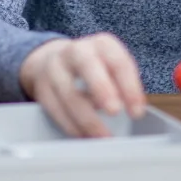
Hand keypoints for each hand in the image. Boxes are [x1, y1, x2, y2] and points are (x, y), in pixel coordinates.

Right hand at [18, 34, 146, 138]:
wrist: (53, 60)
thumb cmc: (93, 68)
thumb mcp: (112, 67)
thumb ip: (124, 85)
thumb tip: (135, 110)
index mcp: (102, 44)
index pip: (118, 61)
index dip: (129, 87)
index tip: (137, 112)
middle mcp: (77, 51)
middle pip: (87, 64)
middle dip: (102, 88)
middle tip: (115, 111)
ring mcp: (56, 68)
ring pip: (69, 93)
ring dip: (87, 118)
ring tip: (102, 136)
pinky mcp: (42, 87)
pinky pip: (55, 108)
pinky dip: (71, 125)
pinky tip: (84, 136)